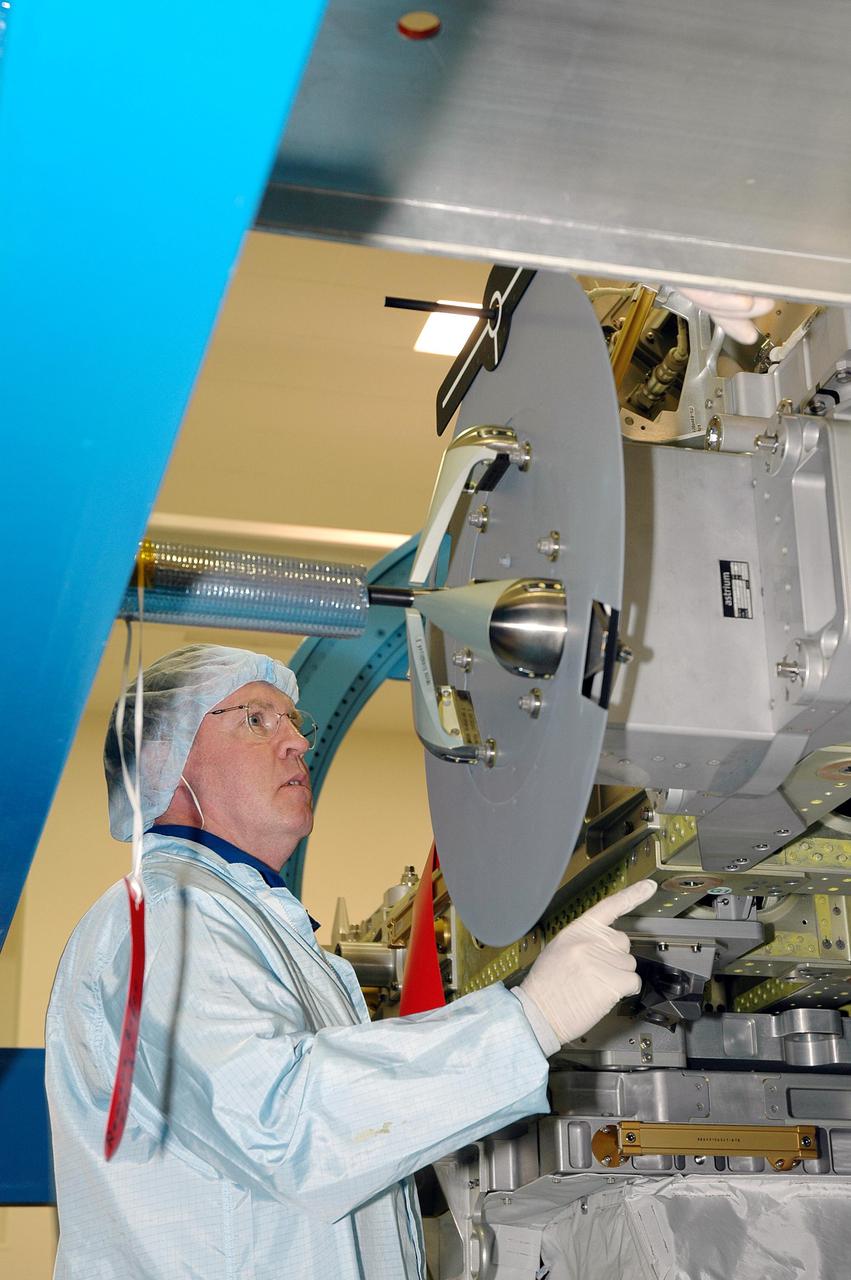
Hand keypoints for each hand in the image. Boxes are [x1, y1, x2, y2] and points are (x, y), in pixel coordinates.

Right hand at [518, 880, 657, 1044]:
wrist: (538, 1012)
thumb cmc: (547, 986)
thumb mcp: (560, 949)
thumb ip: (585, 941)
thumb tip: (606, 945)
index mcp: (578, 930)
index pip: (610, 906)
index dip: (633, 894)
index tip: (649, 886)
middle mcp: (592, 941)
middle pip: (624, 943)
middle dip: (615, 958)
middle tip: (595, 973)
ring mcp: (603, 960)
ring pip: (629, 965)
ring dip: (618, 977)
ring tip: (594, 986)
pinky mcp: (613, 981)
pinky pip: (633, 982)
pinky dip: (624, 991)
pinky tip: (604, 995)